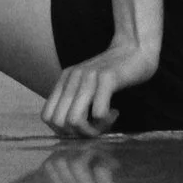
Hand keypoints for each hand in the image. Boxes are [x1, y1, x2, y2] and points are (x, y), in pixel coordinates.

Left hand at [41, 37, 159, 136]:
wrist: (136, 49)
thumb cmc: (113, 73)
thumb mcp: (87, 84)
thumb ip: (75, 101)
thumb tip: (70, 131)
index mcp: (64, 80)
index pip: (46, 116)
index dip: (63, 130)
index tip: (82, 127)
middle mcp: (72, 77)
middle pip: (59, 122)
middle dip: (78, 134)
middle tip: (97, 127)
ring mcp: (88, 76)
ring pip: (74, 120)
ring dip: (92, 130)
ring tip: (107, 122)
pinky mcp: (107, 78)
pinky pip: (98, 112)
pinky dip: (106, 121)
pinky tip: (115, 112)